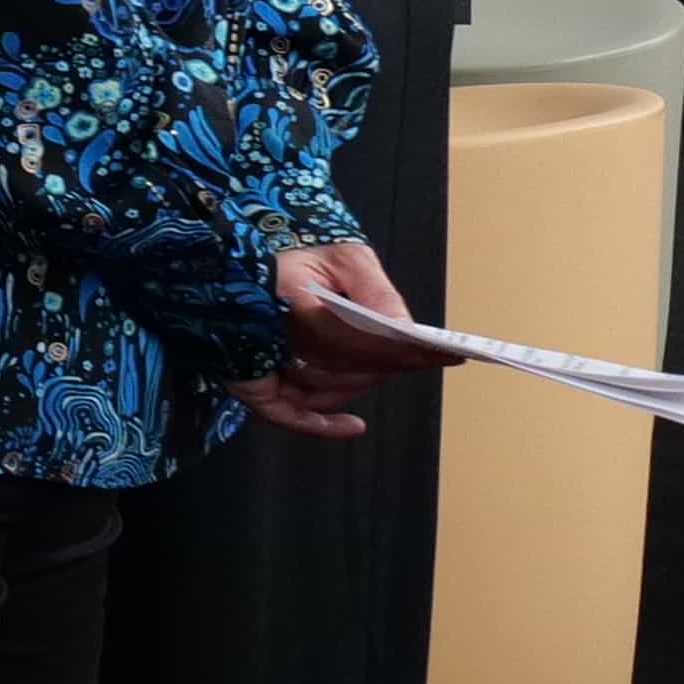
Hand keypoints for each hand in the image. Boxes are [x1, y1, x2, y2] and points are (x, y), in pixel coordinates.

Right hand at [238, 239, 452, 439]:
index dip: (395, 349)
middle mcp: (263, 334)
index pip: (347, 335)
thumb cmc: (294, 259)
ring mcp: (253, 364)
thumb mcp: (341, 256)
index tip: (441, 353)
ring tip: (398, 365)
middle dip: (391, 364)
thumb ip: (374, 291)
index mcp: (282, 295)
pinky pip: (286, 413)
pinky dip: (321, 424)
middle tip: (432, 357)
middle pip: (340, 366)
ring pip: (324, 388)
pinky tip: (354, 426)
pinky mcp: (249, 382)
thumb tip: (404, 329)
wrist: (242, 266)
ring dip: (366, 380)